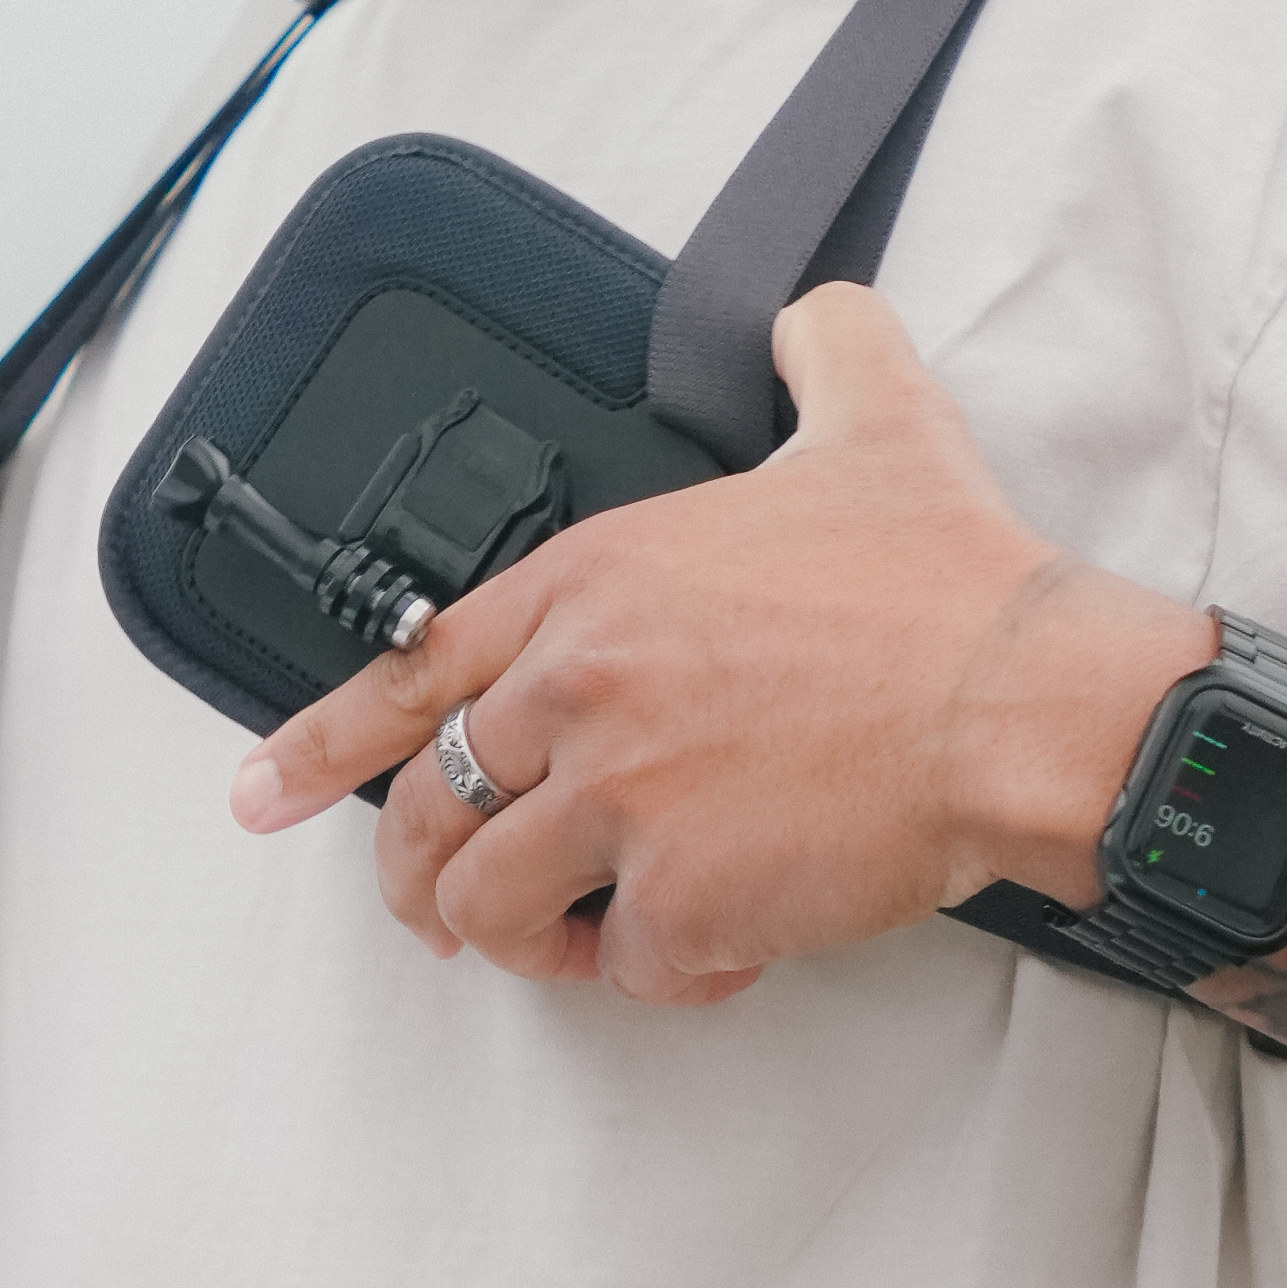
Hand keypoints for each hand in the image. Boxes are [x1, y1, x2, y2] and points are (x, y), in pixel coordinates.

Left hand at [225, 285, 1203, 1005]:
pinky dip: (666, 973)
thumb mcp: (875, 413)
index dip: (321, 744)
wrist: (1027, 694)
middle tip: (449, 909)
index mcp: (596, 583)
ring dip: (533, 938)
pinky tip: (725, 946)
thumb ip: (821, 349)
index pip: (410, 671)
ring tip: (591, 938)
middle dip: (424, 875)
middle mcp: (584, 686)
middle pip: (431, 811)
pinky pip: (627, 969)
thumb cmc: (953, 580)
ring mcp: (624, 799)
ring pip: (495, 905)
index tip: (259, 794)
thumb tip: (816, 313)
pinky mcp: (685, 900)